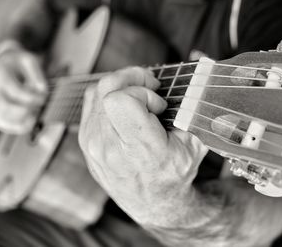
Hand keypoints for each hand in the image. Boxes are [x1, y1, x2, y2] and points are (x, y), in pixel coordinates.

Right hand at [0, 41, 46, 133]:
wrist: (2, 62)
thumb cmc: (18, 61)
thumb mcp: (30, 59)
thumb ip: (37, 75)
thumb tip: (42, 92)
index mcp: (0, 74)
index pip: (15, 90)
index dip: (32, 98)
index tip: (44, 98)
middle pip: (5, 107)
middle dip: (25, 112)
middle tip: (39, 109)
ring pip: (0, 119)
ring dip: (20, 123)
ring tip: (35, 118)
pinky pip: (0, 123)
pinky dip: (14, 127)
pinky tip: (28, 123)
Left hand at [79, 67, 207, 226]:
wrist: (153, 203)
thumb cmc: (174, 175)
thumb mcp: (193, 145)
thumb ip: (192, 113)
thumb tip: (195, 82)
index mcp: (138, 149)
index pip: (120, 100)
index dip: (142, 91)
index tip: (158, 104)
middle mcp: (108, 147)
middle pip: (107, 89)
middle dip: (131, 78)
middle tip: (150, 86)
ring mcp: (92, 144)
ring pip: (97, 92)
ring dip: (121, 86)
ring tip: (139, 97)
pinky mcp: (85, 142)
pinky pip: (91, 104)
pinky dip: (108, 97)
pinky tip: (125, 106)